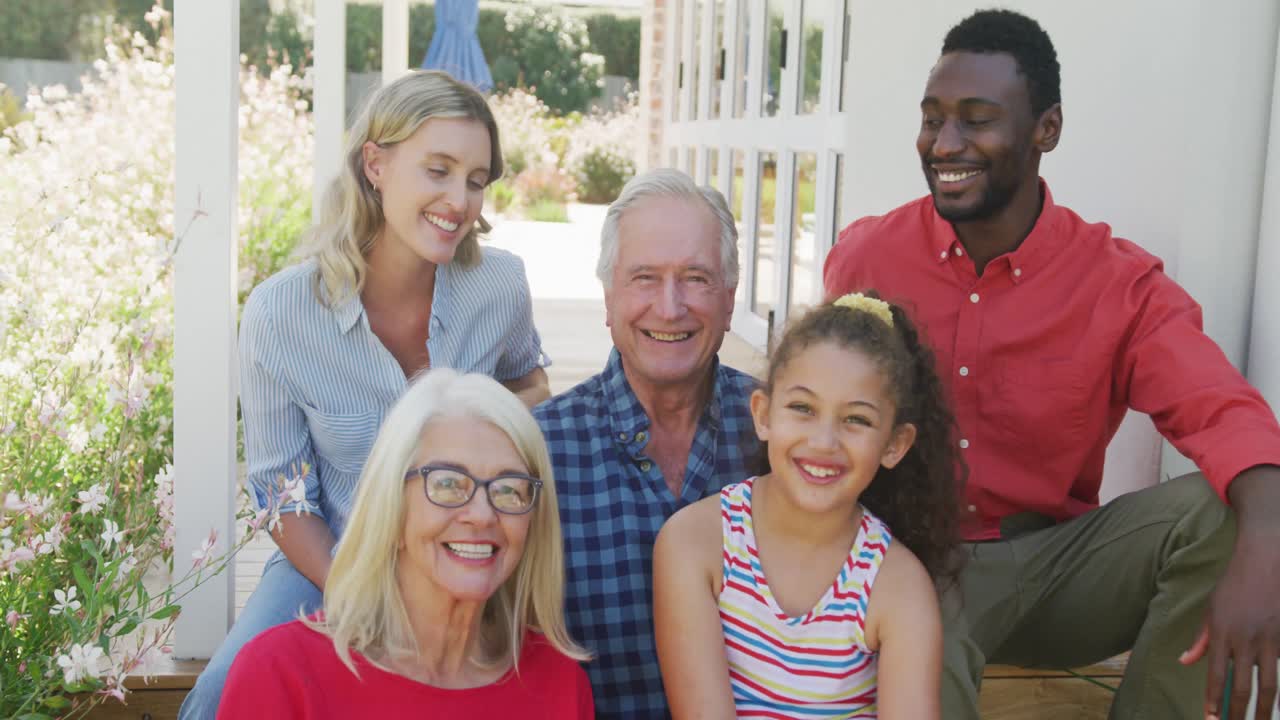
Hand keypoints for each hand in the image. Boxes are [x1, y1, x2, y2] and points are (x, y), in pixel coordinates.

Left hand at [1180, 467, 1279, 719]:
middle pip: (1244, 686)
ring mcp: (1269, 638)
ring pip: (1269, 683)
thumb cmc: (1233, 585)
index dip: (1213, 699)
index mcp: (1221, 632)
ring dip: (1266, 708)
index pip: (1215, 675)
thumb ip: (1200, 639)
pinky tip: (1275, 701)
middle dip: (1239, 712)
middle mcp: (1245, 639)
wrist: (1264, 559)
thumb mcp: (1211, 609)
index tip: (1210, 719)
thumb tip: (1186, 662)